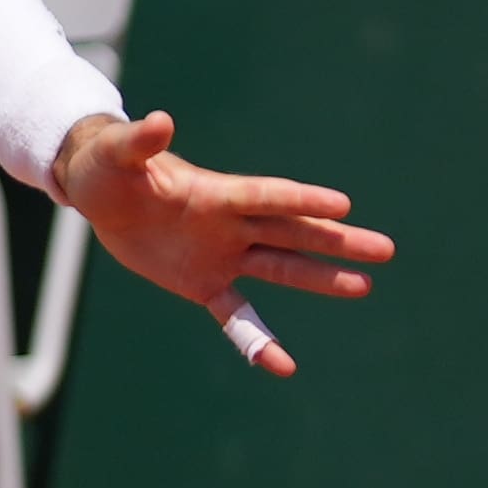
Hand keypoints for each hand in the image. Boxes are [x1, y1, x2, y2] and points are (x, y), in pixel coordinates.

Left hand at [50, 110, 389, 377]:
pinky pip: (236, 316)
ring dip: (321, 279)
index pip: (267, 197)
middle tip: (385, 249)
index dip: (301, 201)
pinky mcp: (204, 283)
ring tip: (366, 286)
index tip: (342, 205)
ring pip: (282, 269)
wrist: (101, 196)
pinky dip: (257, 340)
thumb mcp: (117, 153)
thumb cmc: (109, 166)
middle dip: (337, 242)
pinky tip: (284, 367)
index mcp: (217, 193)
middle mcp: (231, 224)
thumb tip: (160, 120)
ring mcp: (223, 254)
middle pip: (294, 233)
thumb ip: (141, 142)